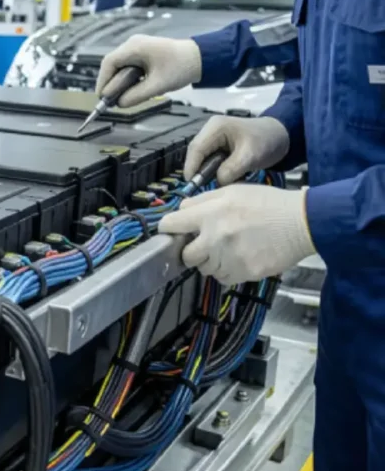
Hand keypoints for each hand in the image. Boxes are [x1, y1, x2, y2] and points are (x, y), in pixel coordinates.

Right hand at [95, 35, 201, 107]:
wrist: (200, 58)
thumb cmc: (181, 67)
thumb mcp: (157, 86)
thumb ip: (136, 96)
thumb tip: (119, 104)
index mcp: (135, 47)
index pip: (109, 63)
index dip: (102, 81)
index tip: (101, 97)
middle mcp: (133, 44)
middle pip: (111, 64)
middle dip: (110, 83)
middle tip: (110, 100)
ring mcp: (137, 47)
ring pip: (119, 66)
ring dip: (118, 81)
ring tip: (121, 96)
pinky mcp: (142, 53)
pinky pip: (127, 66)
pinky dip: (126, 78)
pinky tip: (131, 89)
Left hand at [158, 185, 314, 284]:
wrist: (301, 222)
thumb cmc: (269, 204)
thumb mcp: (232, 191)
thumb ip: (202, 201)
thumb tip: (181, 210)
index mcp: (210, 213)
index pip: (170, 225)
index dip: (169, 229)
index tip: (172, 233)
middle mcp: (215, 237)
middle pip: (185, 255)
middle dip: (192, 250)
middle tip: (206, 244)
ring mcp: (229, 257)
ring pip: (204, 269)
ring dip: (211, 262)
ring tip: (230, 248)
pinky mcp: (243, 272)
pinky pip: (223, 278)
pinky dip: (227, 271)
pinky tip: (240, 257)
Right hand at [184, 116, 289, 185]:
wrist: (280, 136)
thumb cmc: (267, 141)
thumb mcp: (251, 156)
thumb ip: (232, 169)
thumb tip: (217, 182)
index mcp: (216, 127)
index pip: (196, 148)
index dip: (191, 167)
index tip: (192, 185)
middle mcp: (210, 130)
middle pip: (195, 153)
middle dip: (197, 171)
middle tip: (200, 189)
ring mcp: (212, 138)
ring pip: (201, 158)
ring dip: (205, 172)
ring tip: (212, 184)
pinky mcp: (216, 146)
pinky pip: (208, 160)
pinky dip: (212, 171)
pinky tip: (220, 178)